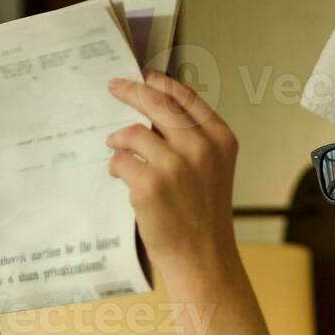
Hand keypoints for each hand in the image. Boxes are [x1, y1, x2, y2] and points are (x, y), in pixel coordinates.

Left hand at [105, 70, 238, 282]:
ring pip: (133, 133)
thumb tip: (154, 107)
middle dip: (130, 90)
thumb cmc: (204, 215)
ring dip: (119, 140)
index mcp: (219, 138)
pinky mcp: (149, 185)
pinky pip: (119, 160)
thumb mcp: (213, 169)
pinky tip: (122, 178)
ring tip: (117, 150)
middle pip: (156, 103)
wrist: (203, 258)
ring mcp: (174, 165)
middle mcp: (200, 147)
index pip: (185, 97)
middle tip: (114, 86)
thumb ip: (192, 139)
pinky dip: (116, 167)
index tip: (143, 77)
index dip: (160, 83)